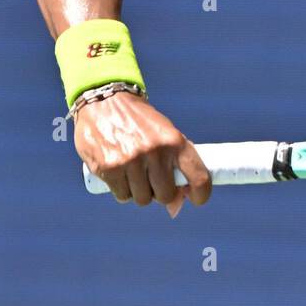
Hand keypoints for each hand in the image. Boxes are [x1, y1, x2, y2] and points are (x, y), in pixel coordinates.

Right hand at [74, 92, 211, 216]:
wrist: (105, 102)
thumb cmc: (140, 123)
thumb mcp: (165, 133)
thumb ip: (175, 163)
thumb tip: (176, 204)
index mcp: (175, 142)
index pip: (198, 177)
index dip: (201, 194)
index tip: (196, 199)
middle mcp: (155, 152)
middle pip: (166, 195)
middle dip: (161, 193)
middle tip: (154, 182)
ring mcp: (131, 161)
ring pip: (143, 199)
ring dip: (139, 193)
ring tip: (134, 174)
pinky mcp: (110, 168)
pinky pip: (122, 195)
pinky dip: (122, 191)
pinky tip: (120, 175)